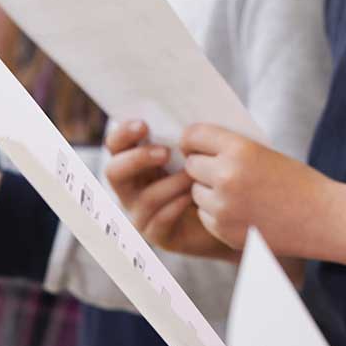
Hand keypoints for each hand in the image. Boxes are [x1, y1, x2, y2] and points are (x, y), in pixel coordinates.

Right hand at [106, 121, 235, 259]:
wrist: (231, 210)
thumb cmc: (211, 171)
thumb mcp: (195, 149)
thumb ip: (182, 134)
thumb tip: (180, 110)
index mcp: (135, 162)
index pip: (115, 146)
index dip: (122, 134)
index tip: (143, 125)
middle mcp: (132, 188)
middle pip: (114, 172)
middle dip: (138, 159)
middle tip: (165, 152)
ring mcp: (142, 213)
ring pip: (143, 198)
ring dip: (169, 183)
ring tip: (193, 175)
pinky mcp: (158, 235)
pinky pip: (159, 220)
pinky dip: (176, 205)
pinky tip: (192, 196)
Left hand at [181, 124, 332, 254]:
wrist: (324, 219)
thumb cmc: (297, 181)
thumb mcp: (264, 152)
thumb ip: (230, 149)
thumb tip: (194, 146)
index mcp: (239, 149)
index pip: (193, 135)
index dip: (192, 141)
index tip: (196, 146)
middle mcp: (227, 176)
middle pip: (191, 166)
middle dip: (202, 168)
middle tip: (220, 172)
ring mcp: (224, 207)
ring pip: (196, 193)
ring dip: (209, 192)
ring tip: (239, 194)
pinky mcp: (224, 230)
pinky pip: (206, 216)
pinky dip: (217, 214)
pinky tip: (243, 213)